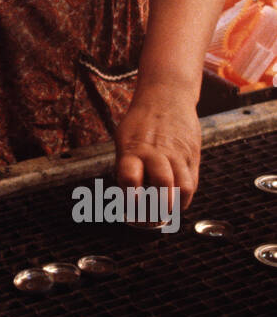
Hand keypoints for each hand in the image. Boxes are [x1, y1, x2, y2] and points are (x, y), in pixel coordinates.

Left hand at [114, 87, 200, 219]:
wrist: (167, 97)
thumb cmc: (141, 123)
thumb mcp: (125, 139)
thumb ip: (126, 166)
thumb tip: (126, 197)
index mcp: (132, 149)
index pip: (130, 175)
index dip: (130, 195)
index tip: (130, 209)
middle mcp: (155, 153)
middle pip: (161, 183)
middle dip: (157, 207)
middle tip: (151, 219)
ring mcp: (176, 154)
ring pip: (181, 186)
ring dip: (175, 206)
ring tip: (166, 214)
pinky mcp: (192, 155)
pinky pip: (191, 182)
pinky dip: (185, 197)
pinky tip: (178, 202)